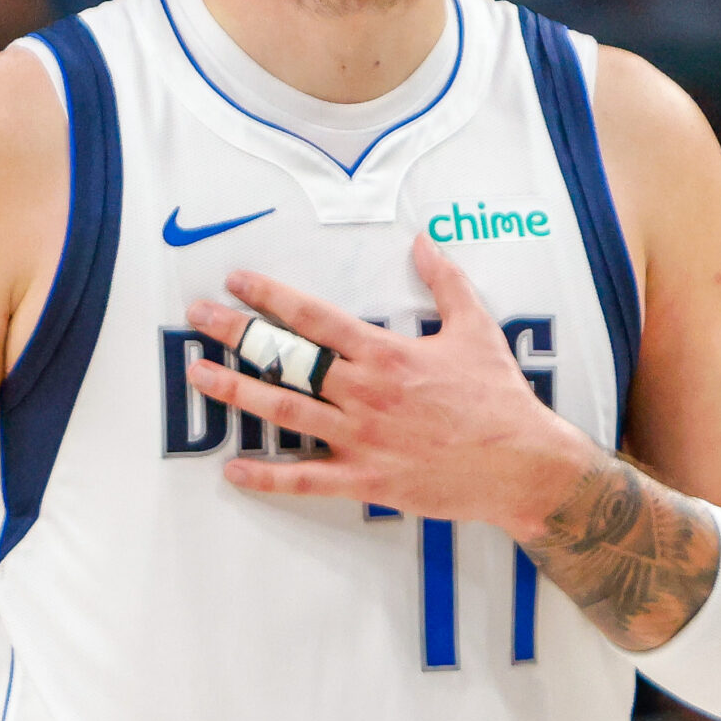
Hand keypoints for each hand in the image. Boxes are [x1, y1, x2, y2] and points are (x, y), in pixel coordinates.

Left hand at [185, 232, 592, 542]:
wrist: (522, 464)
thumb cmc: (499, 397)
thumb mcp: (476, 328)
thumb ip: (445, 281)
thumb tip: (424, 240)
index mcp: (386, 354)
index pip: (315, 318)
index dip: (270, 296)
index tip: (237, 281)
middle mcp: (365, 393)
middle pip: (287, 359)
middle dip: (237, 336)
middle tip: (198, 319)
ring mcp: (361, 439)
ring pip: (284, 412)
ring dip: (236, 393)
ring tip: (198, 376)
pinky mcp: (366, 480)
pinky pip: (305, 480)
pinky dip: (266, 477)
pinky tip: (232, 470)